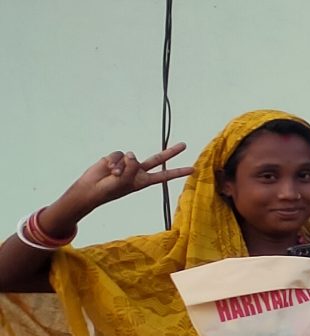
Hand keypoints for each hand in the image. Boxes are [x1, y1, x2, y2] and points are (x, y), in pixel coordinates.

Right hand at [52, 144, 188, 226]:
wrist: (90, 189)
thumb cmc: (110, 190)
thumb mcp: (125, 181)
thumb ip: (132, 167)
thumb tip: (132, 154)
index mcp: (143, 180)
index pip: (164, 175)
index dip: (178, 172)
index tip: (193, 169)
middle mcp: (138, 171)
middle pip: (158, 159)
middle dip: (171, 152)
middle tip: (184, 145)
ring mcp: (127, 164)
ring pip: (131, 156)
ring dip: (121, 166)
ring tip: (114, 175)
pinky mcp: (115, 158)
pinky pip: (118, 154)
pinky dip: (113, 161)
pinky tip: (108, 169)